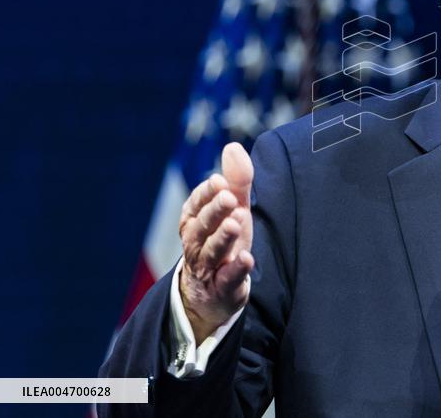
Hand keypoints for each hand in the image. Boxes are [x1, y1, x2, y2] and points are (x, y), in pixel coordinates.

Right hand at [177, 142, 254, 343]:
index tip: (220, 182)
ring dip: (223, 237)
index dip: (206, 194)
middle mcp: (196, 244)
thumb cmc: (224, 242)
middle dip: (214, 212)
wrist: (212, 294)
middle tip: (230, 198)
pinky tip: (246, 258)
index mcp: (193, 222)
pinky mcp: (223, 288)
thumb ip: (237, 181)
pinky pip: (227, 279)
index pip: (194, 205)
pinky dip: (235, 269)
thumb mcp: (233, 210)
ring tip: (237, 223)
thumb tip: (233, 147)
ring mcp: (208, 268)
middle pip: (201, 227)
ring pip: (211, 252)